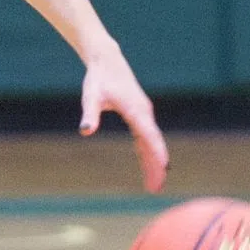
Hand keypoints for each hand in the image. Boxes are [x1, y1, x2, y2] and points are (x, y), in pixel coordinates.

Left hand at [79, 46, 167, 193]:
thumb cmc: (98, 79)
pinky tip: (147, 166)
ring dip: (153, 163)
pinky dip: (147, 153)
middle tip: (156, 189)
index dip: (157, 152)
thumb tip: (85, 131)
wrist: (107, 61)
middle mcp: (144, 112)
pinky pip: (146, 138)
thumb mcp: (91, 96)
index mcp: (135, 109)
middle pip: (153, 143)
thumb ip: (89, 114)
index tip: (165, 167)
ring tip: (154, 185)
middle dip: (156, 166)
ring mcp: (144, 114)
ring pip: (151, 142)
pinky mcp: (139, 115)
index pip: (149, 135)